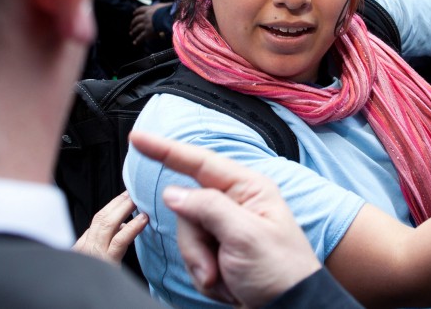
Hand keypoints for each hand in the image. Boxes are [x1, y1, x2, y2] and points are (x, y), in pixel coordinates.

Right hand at [72, 191, 148, 264]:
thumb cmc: (101, 278)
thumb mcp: (99, 259)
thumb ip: (107, 241)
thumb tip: (122, 225)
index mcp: (83, 245)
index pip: (97, 219)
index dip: (112, 206)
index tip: (125, 195)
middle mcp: (85, 247)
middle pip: (101, 218)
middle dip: (118, 202)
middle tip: (133, 192)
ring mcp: (95, 254)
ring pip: (108, 224)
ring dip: (124, 209)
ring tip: (138, 200)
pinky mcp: (107, 262)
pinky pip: (119, 241)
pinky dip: (132, 227)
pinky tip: (143, 219)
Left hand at [130, 2, 169, 45]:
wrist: (168, 18)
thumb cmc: (170, 12)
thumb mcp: (166, 6)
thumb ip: (165, 7)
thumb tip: (171, 6)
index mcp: (150, 10)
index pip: (141, 9)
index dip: (137, 12)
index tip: (134, 13)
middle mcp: (146, 16)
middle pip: (137, 19)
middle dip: (133, 23)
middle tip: (131, 26)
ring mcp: (146, 24)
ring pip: (137, 28)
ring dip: (133, 31)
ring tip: (131, 33)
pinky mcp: (147, 32)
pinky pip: (141, 36)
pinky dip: (137, 40)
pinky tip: (135, 42)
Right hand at [130, 131, 320, 307]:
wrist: (291, 308)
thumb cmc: (281, 271)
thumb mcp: (245, 236)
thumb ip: (208, 208)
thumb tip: (174, 192)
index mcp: (249, 189)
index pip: (200, 162)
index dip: (166, 150)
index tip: (138, 138)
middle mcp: (237, 204)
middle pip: (187, 209)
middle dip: (195, 245)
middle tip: (214, 268)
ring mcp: (227, 228)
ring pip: (188, 236)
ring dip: (201, 264)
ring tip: (226, 279)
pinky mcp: (221, 250)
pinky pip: (193, 257)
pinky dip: (205, 275)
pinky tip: (228, 284)